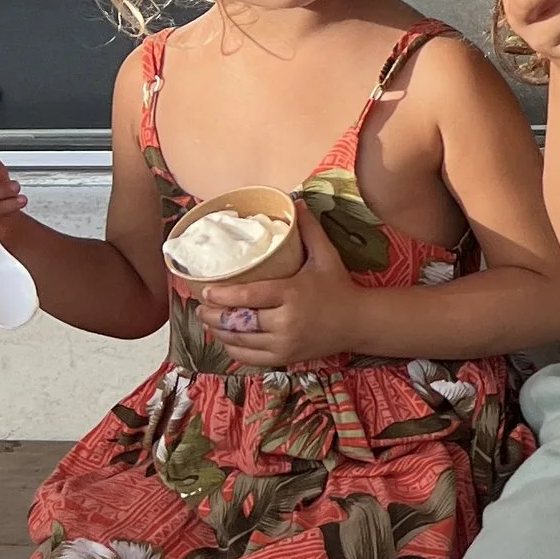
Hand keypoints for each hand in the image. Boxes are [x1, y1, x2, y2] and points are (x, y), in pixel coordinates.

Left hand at [198, 203, 363, 371]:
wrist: (359, 322)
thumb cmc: (339, 287)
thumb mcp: (327, 255)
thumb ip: (309, 230)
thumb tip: (296, 200)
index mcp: (292, 293)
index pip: (247, 296)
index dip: (222, 295)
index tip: (205, 290)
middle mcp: (286, 321)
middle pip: (238, 321)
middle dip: (213, 315)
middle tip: (200, 307)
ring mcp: (285, 343)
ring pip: (240, 341)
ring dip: (219, 332)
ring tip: (208, 321)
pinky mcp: (285, 358)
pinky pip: (250, 357)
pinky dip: (233, 350)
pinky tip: (226, 339)